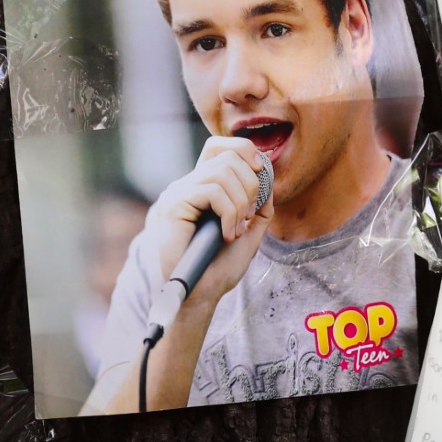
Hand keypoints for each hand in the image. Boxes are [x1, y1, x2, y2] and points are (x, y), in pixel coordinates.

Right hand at [143, 137, 274, 309]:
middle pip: (227, 156)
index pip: (219, 147)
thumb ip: (259, 205)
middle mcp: (188, 185)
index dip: (243, 150)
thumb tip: (267, 176)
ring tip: (236, 230)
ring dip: (242, 202)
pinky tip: (226, 234)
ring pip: (222, 171)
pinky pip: (212, 191)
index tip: (261, 172)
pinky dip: (230, 213)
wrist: (201, 295)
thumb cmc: (220, 267)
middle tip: (248, 217)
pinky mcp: (173, 205)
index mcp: (203, 188)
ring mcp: (178, 193)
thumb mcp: (249, 231)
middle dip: (251, 184)